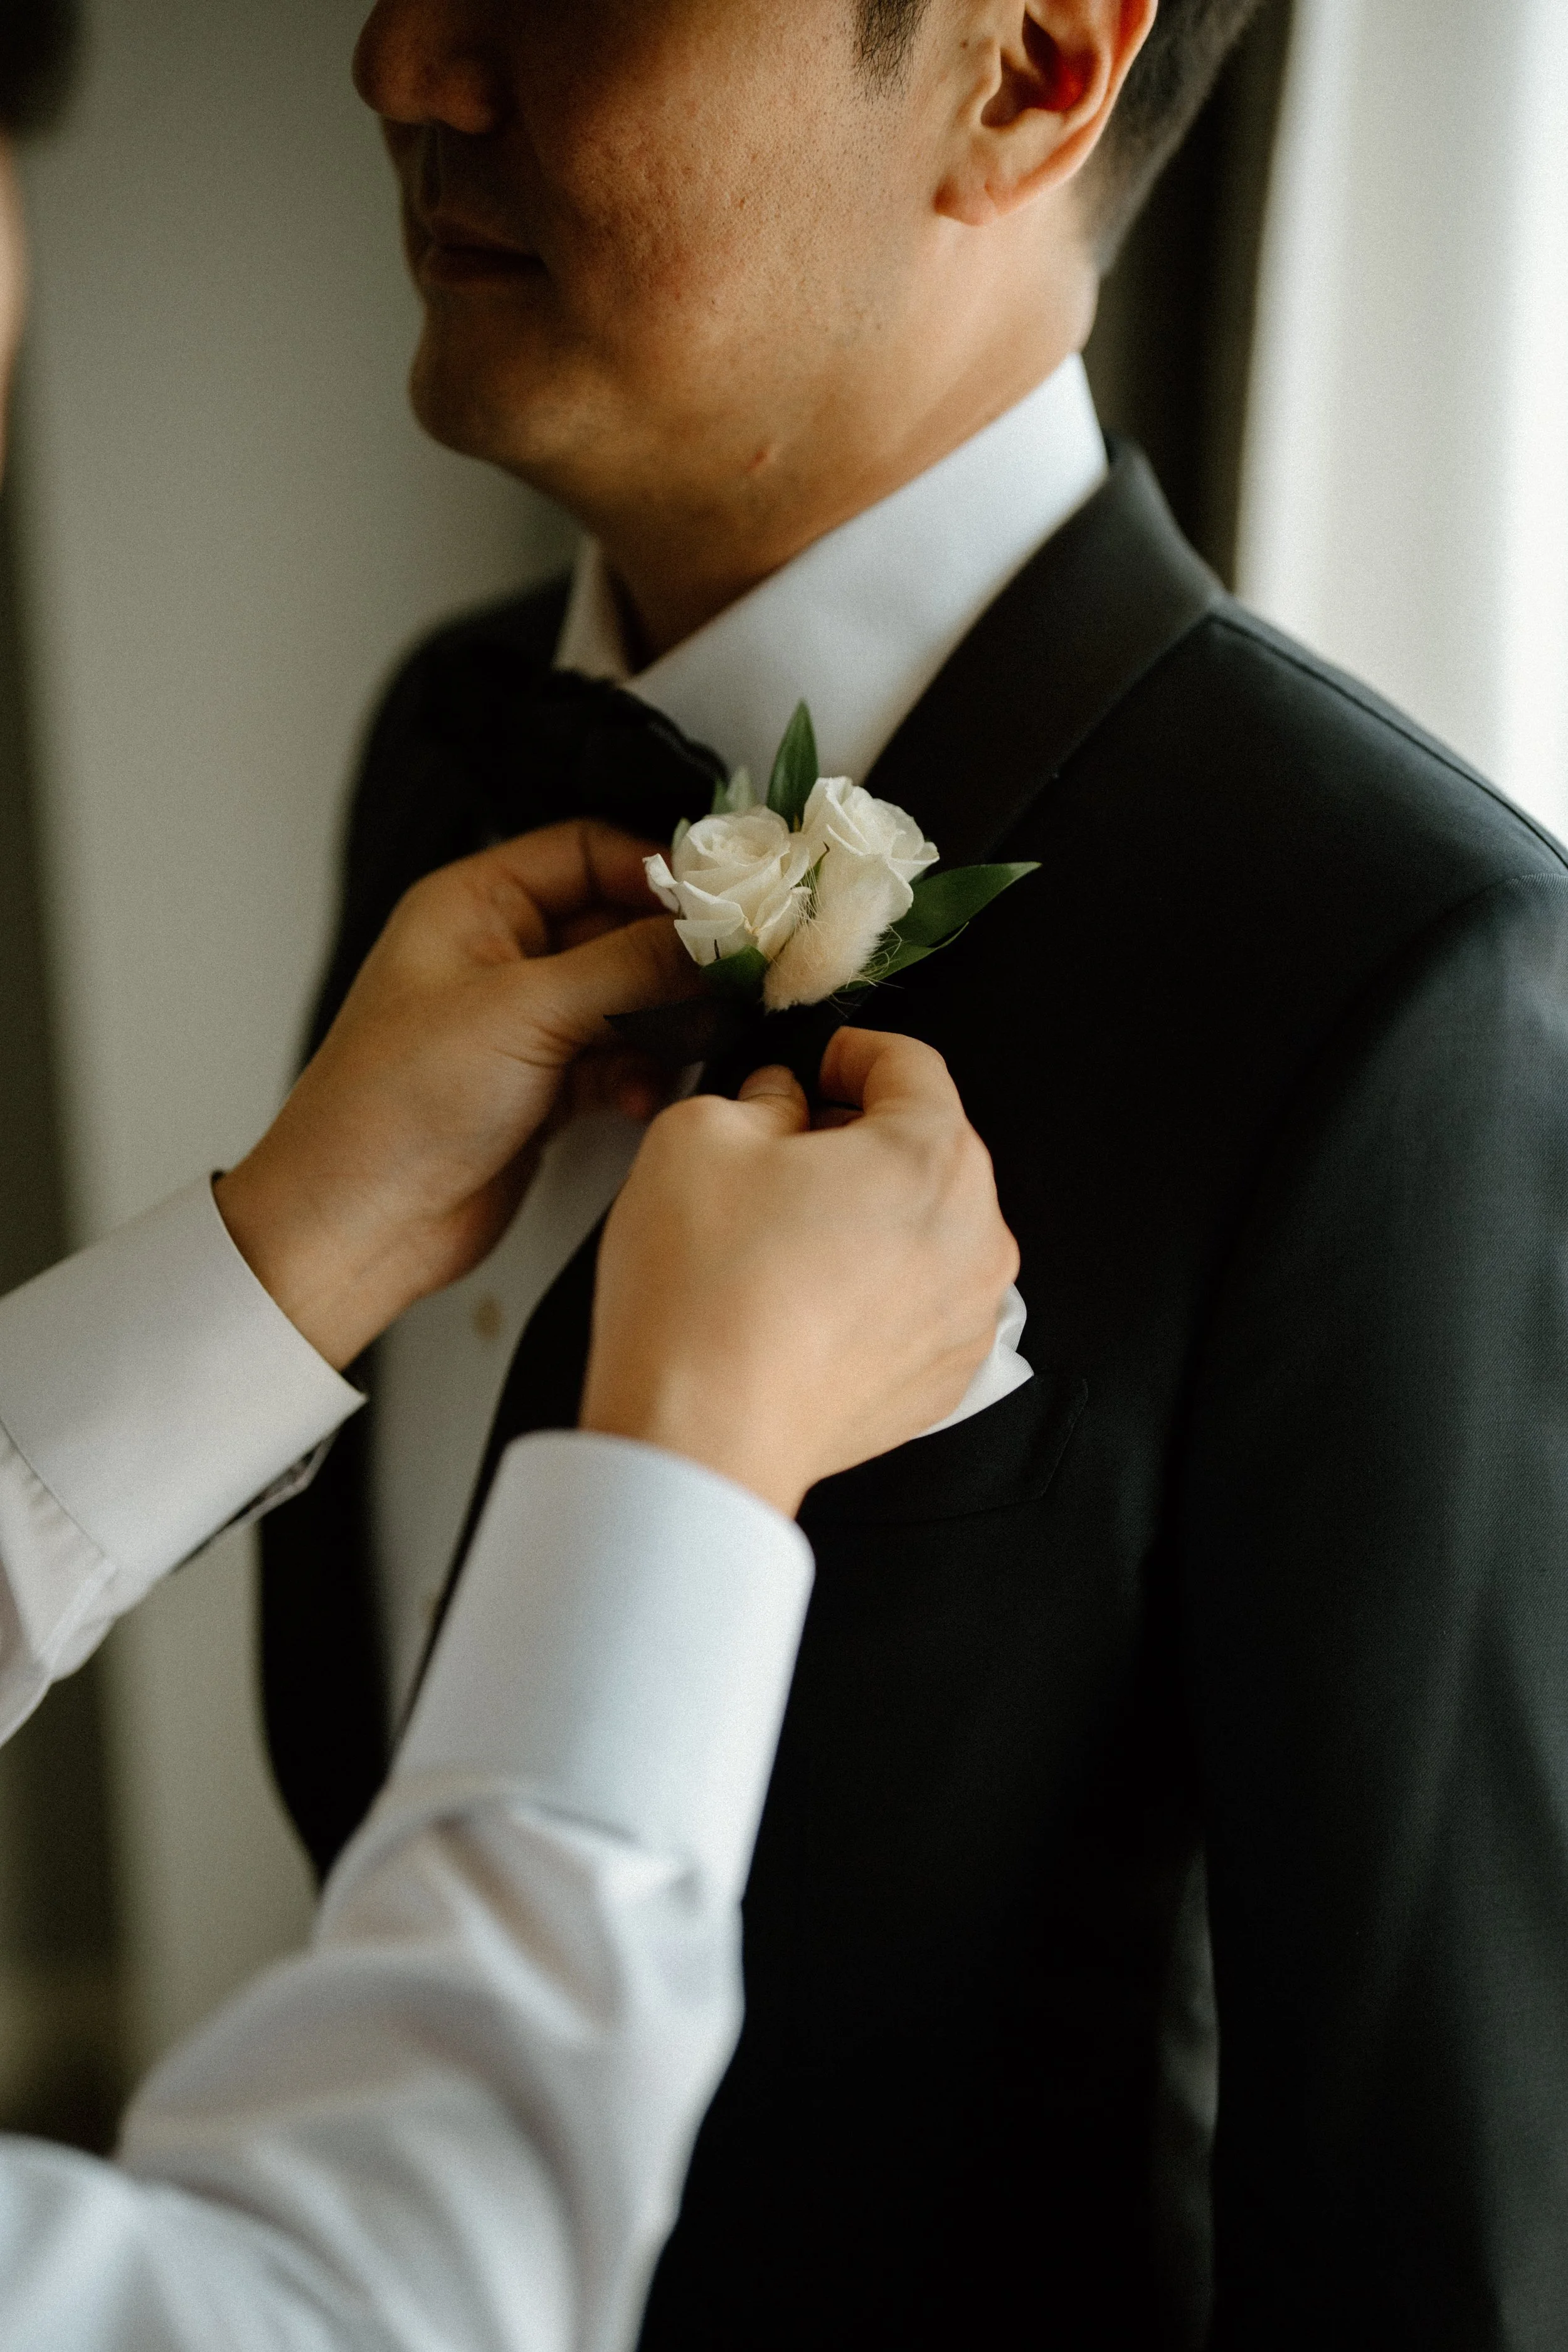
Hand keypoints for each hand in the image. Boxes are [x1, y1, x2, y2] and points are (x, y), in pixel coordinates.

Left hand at [216, 824, 693, 1366]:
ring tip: (682, 1048)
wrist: (358, 1226)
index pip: (587, 851)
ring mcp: (524, 1025)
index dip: (657, 870)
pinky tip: (639, 1099)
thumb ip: (629, 968)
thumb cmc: (392, 1105)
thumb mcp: (524, 1012)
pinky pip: (619, 1061)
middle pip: (619, 926)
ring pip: (629, 1000)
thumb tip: (714, 938)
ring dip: (662, 1026)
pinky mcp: (543, 1087)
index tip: (723, 905)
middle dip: (672, 959)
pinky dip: (640, 1077)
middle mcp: (500, 956)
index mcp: (474, 906)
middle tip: (728, 981)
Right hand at [581, 1029, 1019, 1516]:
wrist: (702, 1437)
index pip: (910, 1065)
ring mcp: (968, 1316)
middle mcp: (976, 1236)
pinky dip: (873, 1288)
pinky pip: (918, 1302)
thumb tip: (782, 1105)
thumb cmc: (705, 1294)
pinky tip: (804, 1299)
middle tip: (780, 1154)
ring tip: (784, 1236)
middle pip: (927, 1150)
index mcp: (934, 1157)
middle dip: (858, 1138)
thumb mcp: (699, 1135)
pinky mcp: (945, 1379)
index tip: (817, 1065)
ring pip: (926, 1229)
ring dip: (868, 1215)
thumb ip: (758, 1096)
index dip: (851, 1052)